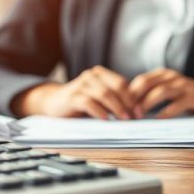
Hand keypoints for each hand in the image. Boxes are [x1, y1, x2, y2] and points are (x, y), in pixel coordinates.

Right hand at [12, 66, 135, 118]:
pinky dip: (99, 111)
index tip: (140, 112)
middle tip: (135, 117)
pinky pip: (89, 102)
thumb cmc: (80, 103)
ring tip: (124, 120)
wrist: (53, 103)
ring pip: (104, 94)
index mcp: (100, 74)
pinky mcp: (72, 96)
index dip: (133, 98)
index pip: (122, 83)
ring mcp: (81, 85)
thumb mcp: (98, 98)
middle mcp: (91, 76)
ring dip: (116, 108)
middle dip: (128, 103)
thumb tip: (135, 112)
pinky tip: (105, 120)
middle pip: (115, 88)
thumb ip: (114, 100)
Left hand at [128, 69, 193, 118]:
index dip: (128, 94)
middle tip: (126, 113)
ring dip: (146, 104)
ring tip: (138, 116)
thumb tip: (131, 108)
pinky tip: (158, 120)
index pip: (139, 80)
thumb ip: (153, 95)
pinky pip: (177, 103)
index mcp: (162, 75)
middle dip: (133, 98)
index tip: (120, 108)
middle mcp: (170, 77)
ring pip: (159, 91)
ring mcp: (182, 86)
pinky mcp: (193, 96)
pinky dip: (166, 112)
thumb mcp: (169, 91)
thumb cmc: (189, 96)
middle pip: (145, 83)